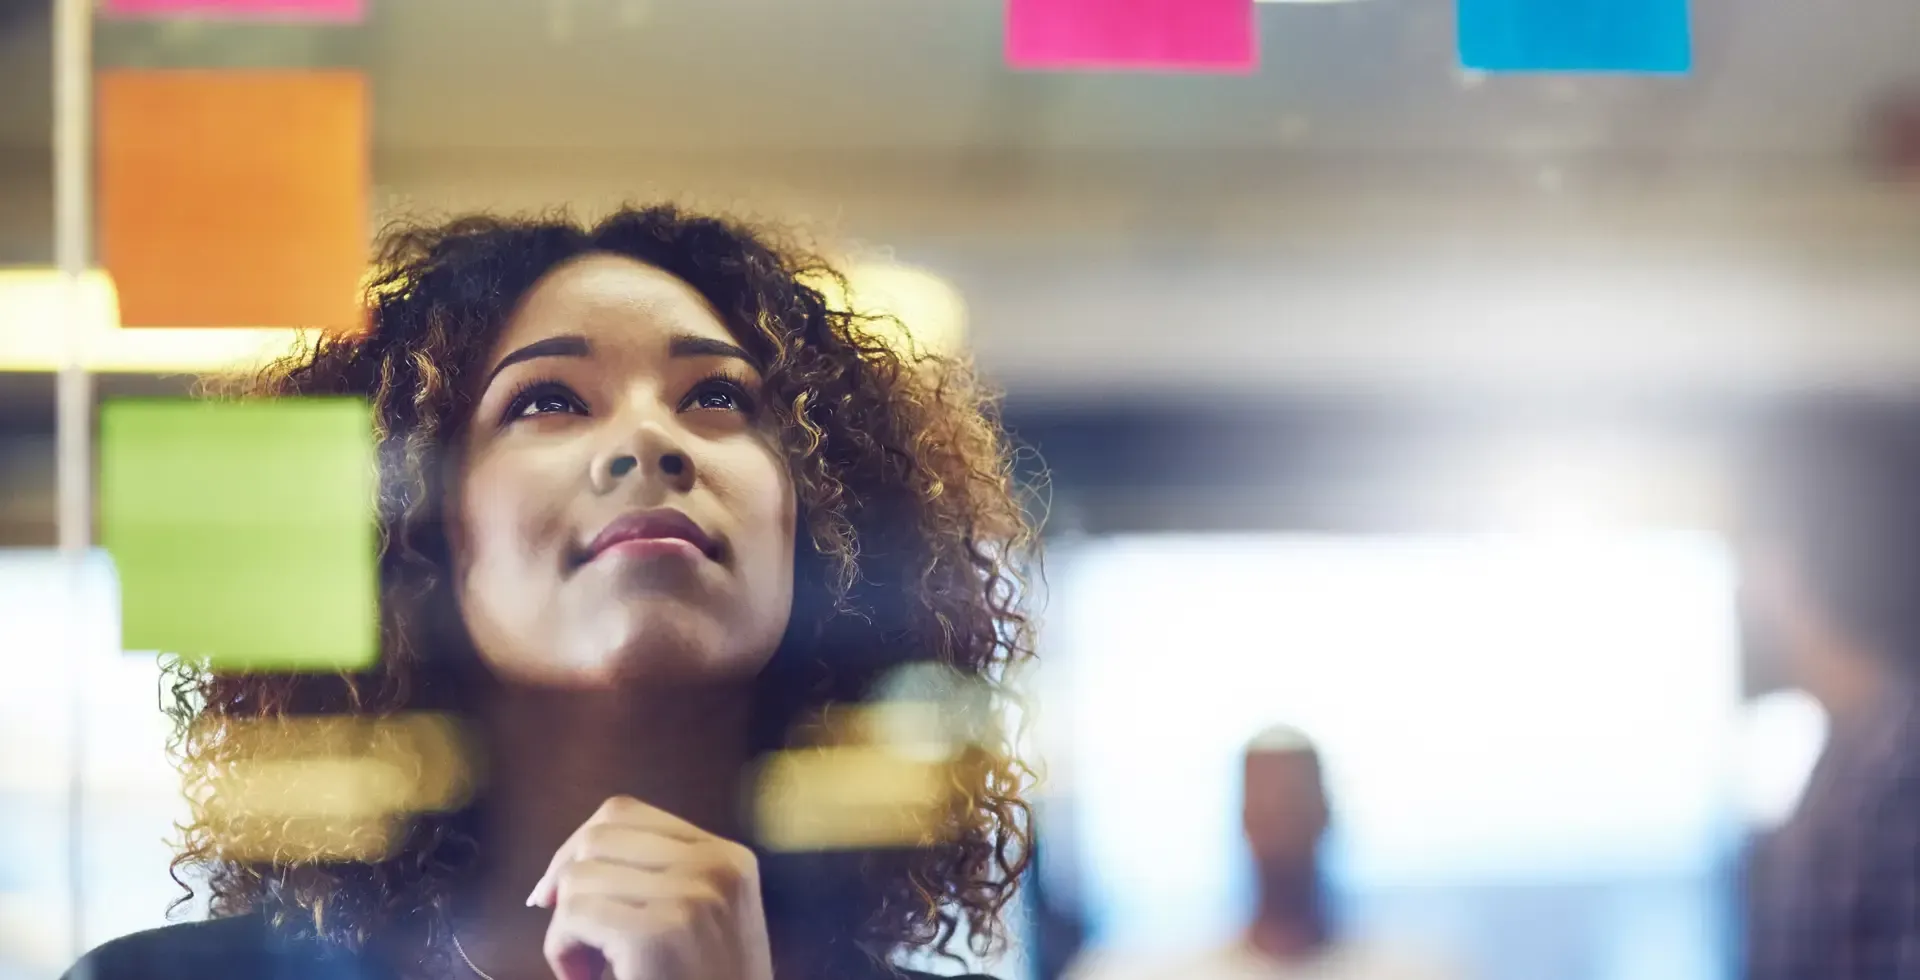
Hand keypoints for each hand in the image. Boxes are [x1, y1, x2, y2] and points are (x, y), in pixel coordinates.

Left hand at [528, 796, 773, 979]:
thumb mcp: (703, 922)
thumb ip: (660, 880)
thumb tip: (567, 866)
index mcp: (729, 859)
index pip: (625, 813)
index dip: (577, 847)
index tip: (558, 892)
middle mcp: (716, 867)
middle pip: (598, 836)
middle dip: (564, 882)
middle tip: (572, 937)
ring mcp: (692, 896)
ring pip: (578, 878)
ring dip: (565, 928)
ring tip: (589, 970)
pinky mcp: (660, 934)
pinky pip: (574, 916)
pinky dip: (562, 952)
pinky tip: (585, 979)